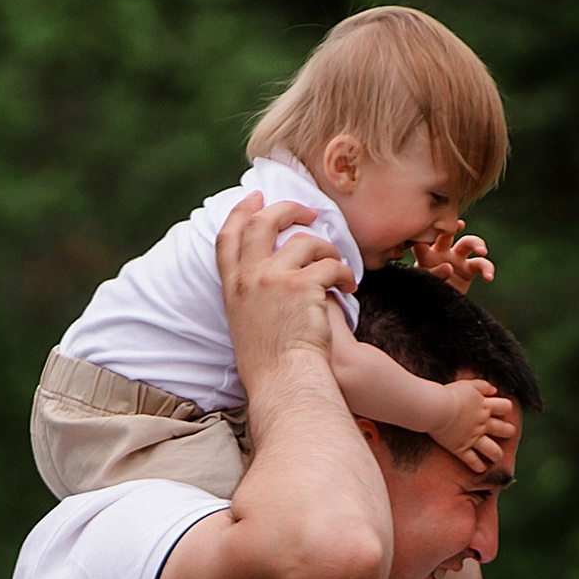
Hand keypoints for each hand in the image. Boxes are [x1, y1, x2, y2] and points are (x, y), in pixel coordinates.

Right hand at [218, 195, 354, 380]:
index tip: (254, 198)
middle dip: (287, 209)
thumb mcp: (246, 322)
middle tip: (309, 212)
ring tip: (338, 267)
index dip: (241, 212)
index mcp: (233, 287)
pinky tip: (350, 286)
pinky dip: (344, 272)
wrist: (285, 381)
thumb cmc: (272, 363)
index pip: (228, 237)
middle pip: (263, 223)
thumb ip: (252, 293)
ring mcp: (274, 280)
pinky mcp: (302, 286)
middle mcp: (250, 278)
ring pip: (305, 242)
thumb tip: (271, 272)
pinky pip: (330, 264)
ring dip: (327, 249)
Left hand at [413, 220, 493, 287]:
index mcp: (425, 255)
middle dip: (453, 228)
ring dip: (477, 244)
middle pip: (448, 234)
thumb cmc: (426, 295)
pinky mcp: (469, 270)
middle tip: (460, 225)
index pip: (422, 241)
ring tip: (483, 251)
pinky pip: (481, 265)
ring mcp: (457, 260)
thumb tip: (449, 267)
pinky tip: (489, 277)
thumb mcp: (425, 285)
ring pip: (468, 243)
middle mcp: (442, 253)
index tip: (428, 231)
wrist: (437, 309)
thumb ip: (435, 274)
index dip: (424, 234)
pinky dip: (487, 269)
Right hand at [426, 374, 521, 470]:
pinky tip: (481, 468)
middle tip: (507, 432)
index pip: (506, 407)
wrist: (436, 408)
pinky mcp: (461, 448)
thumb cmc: (449, 394)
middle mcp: (483, 424)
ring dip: (496, 454)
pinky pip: (473, 461)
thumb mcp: (468, 384)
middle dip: (508, 431)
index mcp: (485, 407)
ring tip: (496, 456)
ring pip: (493, 450)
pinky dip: (478, 466)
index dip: (506, 408)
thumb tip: (494, 389)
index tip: (502, 409)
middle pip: (505, 430)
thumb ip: (483, 386)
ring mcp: (473, 438)